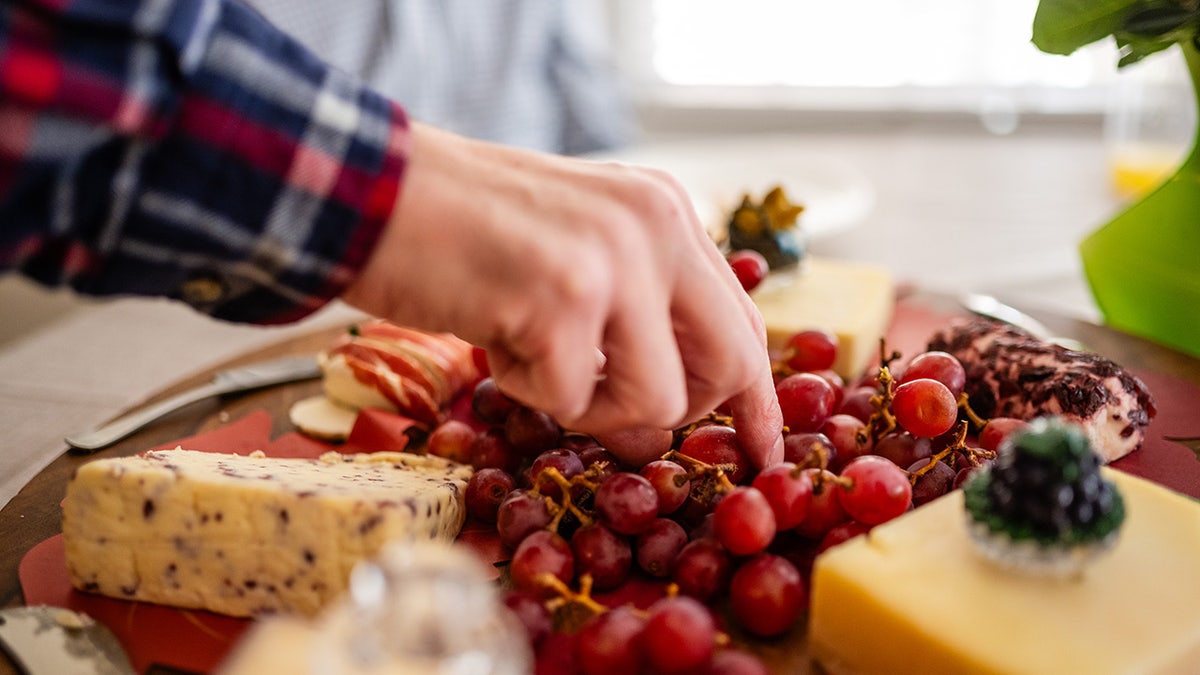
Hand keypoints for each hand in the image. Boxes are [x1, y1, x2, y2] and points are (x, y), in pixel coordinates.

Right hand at [342, 123, 783, 467]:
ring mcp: (614, 262)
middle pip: (731, 366)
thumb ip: (636, 311)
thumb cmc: (464, 227)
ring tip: (532, 354)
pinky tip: (491, 332)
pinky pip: (570, 400)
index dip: (754, 396)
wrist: (373, 192)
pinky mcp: (563, 301)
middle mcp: (657, 228)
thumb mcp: (578, 246)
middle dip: (682, 413)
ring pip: (658, 402)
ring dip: (589, 406)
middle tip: (620, 412)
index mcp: (666, 212)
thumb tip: (666, 414)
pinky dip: (523, 388)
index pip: (742, 319)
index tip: (760, 449)